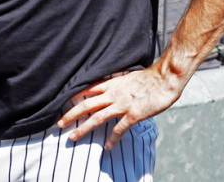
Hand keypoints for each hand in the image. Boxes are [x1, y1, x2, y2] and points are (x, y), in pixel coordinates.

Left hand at [56, 67, 184, 149]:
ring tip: (73, 137)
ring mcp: (122, 105)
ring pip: (97, 117)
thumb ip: (118, 83)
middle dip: (71, 115)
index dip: (75, 97)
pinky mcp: (133, 114)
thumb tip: (113, 87)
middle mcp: (113, 94)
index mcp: (112, 83)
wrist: (164, 78)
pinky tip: (107, 147)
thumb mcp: (128, 77)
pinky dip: (112, 138)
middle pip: (86, 105)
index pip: (88, 90)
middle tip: (59, 124)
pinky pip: (119, 129)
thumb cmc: (150, 78)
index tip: (64, 103)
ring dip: (83, 128)